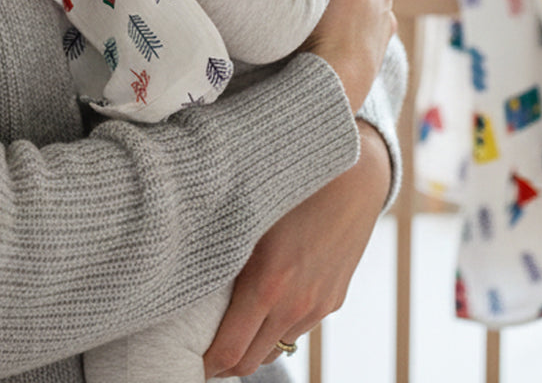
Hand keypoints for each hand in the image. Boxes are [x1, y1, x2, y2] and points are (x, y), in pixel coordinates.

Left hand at [203, 122, 391, 377]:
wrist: (355, 179)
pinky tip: (269, 302)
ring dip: (254, 346)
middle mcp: (295, 305)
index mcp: (268, 284)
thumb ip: (225, 256)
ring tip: (233, 327)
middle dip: (224, 363)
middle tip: (204, 350)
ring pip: (276, 347)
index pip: (229, 351)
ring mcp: (318, 307)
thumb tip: (187, 282)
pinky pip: (299, 328)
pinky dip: (279, 327)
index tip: (186, 357)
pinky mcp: (333, 301)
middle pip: (250, 363)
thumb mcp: (251, 218)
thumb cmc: (294, 188)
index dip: (206, 363)